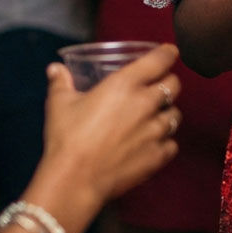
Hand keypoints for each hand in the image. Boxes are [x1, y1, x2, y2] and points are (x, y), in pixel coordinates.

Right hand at [42, 44, 182, 207]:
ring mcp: (154, 131)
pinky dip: (165, 142)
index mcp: (125, 84)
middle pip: (174, 85)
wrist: (74, 180)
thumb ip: (61, 83)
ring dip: (167, 113)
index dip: (168, 53)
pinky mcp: (157, 156)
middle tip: (158, 86)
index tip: (170, 52)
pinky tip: (152, 144)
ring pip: (175, 115)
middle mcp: (145, 104)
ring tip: (154, 117)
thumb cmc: (66, 139)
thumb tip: (55, 69)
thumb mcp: (59, 105)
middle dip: (168, 82)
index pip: (160, 60)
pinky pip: (172, 144)